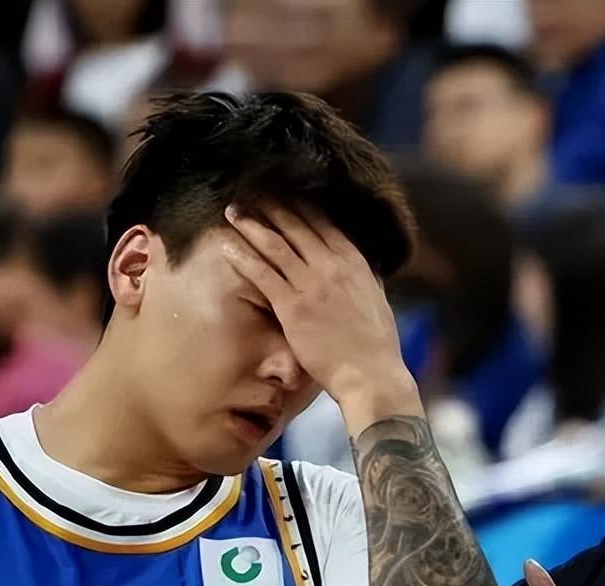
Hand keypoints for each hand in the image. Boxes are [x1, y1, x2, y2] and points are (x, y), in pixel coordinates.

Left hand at [221, 203, 418, 430]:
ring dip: (251, 224)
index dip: (299, 203)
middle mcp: (332, 266)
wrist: (372, 375)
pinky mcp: (293, 308)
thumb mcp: (377, 299)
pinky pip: (262, 274)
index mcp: (354, 262)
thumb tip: (363, 264)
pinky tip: (227, 246)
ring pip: (275, 244)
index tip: (282, 191)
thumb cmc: (376, 345)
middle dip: (270, 205)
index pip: (323, 221)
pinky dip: (242, 256)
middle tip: (249, 191)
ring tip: (232, 210)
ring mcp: (312, 285)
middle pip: (296, 224)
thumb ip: (366, 276)